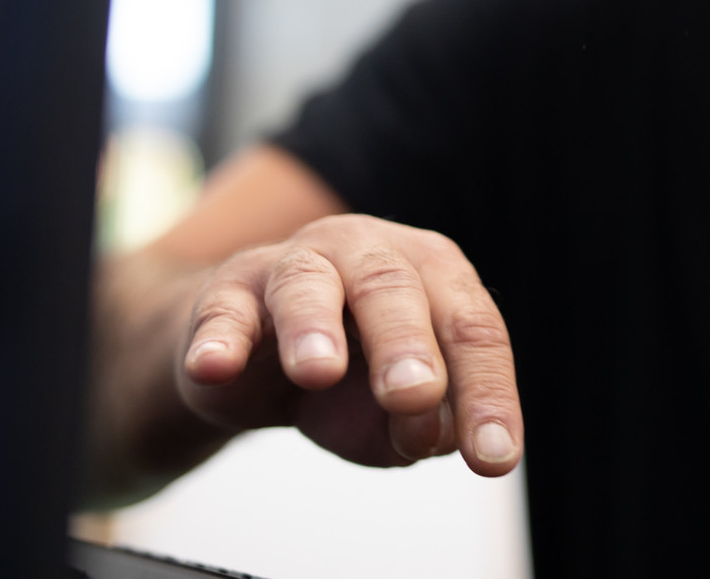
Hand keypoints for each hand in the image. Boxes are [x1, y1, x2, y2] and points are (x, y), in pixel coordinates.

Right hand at [175, 214, 520, 474]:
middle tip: (413, 394)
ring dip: (314, 326)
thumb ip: (423, 423)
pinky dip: (220, 338)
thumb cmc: (348, 381)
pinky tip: (217, 366)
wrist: (252, 364)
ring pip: (307, 283)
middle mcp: (370, 252)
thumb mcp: (395, 413)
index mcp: (434, 275)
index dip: (486, 393)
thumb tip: (432, 434)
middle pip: (393, 288)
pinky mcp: (228, 292)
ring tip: (318, 371)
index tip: (492, 457)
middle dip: (406, 344)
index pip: (472, 330)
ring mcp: (296, 264)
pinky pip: (223, 310)